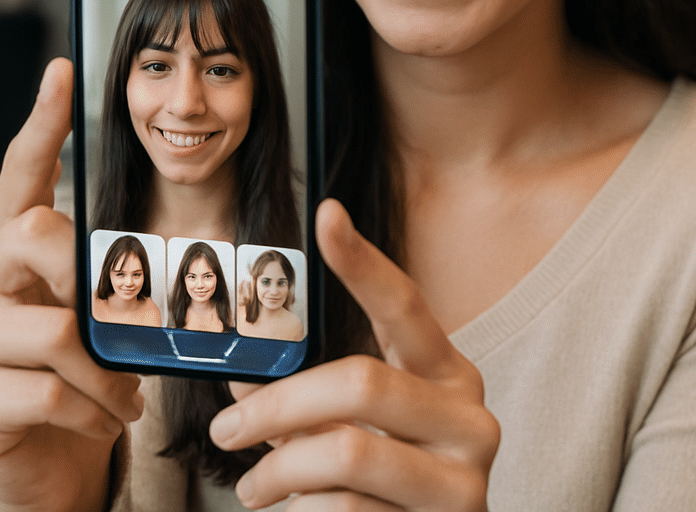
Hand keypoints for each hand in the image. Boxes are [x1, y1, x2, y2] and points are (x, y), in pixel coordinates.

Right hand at [0, 58, 143, 511]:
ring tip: (129, 394)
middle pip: (37, 236)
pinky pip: (50, 393)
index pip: (22, 172)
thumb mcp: (101, 314)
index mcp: (11, 245)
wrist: (49, 456)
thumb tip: (162, 258)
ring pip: (56, 332)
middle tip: (128, 326)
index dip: (43, 122)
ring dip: (111, 371)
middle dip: (94, 278)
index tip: (63, 71)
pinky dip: (96, 409)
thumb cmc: (83, 370)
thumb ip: (113, 276)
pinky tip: (106, 419)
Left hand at [210, 199, 499, 510]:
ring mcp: (466, 476)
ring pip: (346, 452)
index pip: (404, 304)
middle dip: (277, 406)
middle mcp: (470, 414)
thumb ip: (308, 401)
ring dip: (279, 471)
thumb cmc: (386, 490)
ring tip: (251, 488)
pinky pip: (348, 510)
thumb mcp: (354, 431)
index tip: (326, 214)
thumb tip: (242, 371)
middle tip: (226, 429)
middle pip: (360, 382)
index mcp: (446, 372)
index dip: (363, 261)